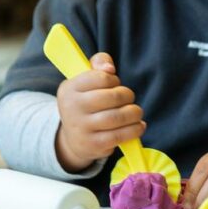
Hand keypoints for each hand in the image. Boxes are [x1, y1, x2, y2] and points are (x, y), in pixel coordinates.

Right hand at [55, 53, 144, 171]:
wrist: (75, 139)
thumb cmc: (87, 103)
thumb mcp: (86, 80)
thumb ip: (99, 63)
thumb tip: (110, 68)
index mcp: (69, 88)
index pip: (101, 77)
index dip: (114, 80)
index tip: (114, 84)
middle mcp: (72, 108)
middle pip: (113, 97)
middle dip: (127, 96)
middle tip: (128, 98)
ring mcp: (82, 128)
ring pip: (118, 117)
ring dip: (134, 113)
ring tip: (136, 112)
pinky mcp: (94, 144)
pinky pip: (120, 135)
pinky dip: (135, 129)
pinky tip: (138, 126)